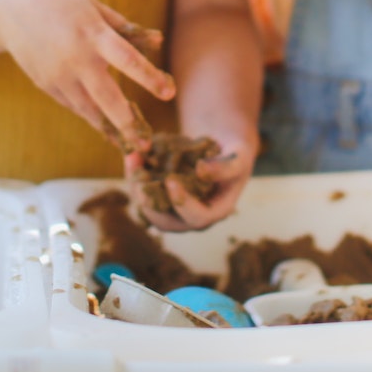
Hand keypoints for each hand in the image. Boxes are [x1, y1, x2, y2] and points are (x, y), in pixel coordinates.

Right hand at [0, 0, 174, 142]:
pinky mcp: (46, 85)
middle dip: (128, 122)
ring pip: (88, 110)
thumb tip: (158, 41)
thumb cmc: (59, 2)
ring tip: (130, 143)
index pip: (127, 59)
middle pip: (107, 96)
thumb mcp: (92, 7)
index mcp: (93, 34)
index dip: (149, 77)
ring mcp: (59, 75)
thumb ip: (125, 28)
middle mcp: (76, 59)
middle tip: (147, 143)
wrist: (8, 9)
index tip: (169, 93)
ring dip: (110, 128)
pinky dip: (91, 115)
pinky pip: (73, 105)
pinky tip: (106, 125)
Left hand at [125, 130, 256, 231]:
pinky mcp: (161, 197)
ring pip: (149, 207)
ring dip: (137, 185)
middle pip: (165, 220)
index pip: (198, 218)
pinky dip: (136, 174)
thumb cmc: (235, 156)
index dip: (184, 204)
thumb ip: (225, 167)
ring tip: (133, 158)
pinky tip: (133, 154)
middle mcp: (192, 216)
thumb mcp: (239, 158)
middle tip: (138, 179)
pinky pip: (144, 191)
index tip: (172, 181)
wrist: (223, 151)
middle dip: (149, 200)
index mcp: (215, 212)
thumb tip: (202, 171)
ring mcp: (174, 209)